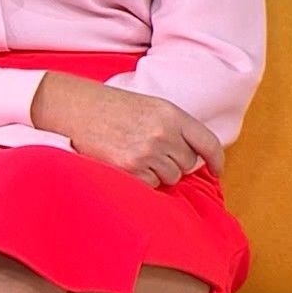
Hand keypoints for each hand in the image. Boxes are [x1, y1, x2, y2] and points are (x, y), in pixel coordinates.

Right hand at [30, 73, 223, 187]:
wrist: (74, 108)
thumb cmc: (110, 107)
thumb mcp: (149, 106)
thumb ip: (174, 127)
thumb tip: (194, 158)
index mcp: (171, 113)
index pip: (208, 142)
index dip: (216, 159)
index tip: (217, 169)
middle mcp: (163, 133)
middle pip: (188, 163)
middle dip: (175, 162)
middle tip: (150, 150)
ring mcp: (147, 152)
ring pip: (171, 177)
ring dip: (158, 171)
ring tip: (134, 153)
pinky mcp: (131, 169)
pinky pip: (151, 185)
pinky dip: (142, 179)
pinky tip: (125, 162)